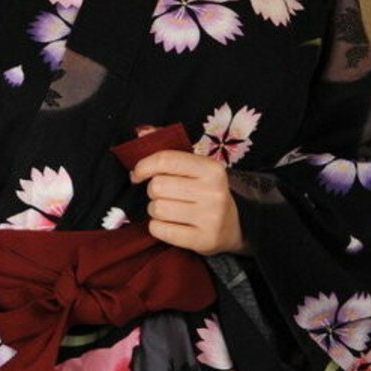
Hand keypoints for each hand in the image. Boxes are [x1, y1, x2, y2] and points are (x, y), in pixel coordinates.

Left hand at [130, 147, 248, 254]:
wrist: (233, 226)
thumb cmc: (206, 192)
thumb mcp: (196, 168)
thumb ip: (169, 149)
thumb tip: (142, 131)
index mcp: (211, 169)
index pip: (166, 160)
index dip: (144, 166)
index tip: (138, 174)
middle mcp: (213, 192)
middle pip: (157, 186)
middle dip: (153, 191)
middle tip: (164, 195)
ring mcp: (210, 218)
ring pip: (156, 209)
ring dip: (155, 210)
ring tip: (169, 210)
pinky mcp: (203, 240)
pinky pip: (160, 230)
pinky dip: (157, 227)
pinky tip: (170, 224)